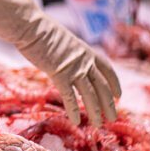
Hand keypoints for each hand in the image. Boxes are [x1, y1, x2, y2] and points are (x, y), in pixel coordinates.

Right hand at [11, 9, 120, 125]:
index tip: (118, 95)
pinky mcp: (59, 74)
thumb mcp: (64, 41)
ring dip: (95, 112)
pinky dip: (74, 110)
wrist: (30, 25)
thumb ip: (70, 53)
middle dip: (108, 104)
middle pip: (102, 86)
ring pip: (90, 95)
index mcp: (86, 51)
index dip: (114, 83)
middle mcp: (84, 61)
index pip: (107, 69)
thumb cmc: (40, 30)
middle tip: (112, 118)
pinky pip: (70, 97)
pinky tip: (76, 121)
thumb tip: (68, 59)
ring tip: (99, 125)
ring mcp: (73, 68)